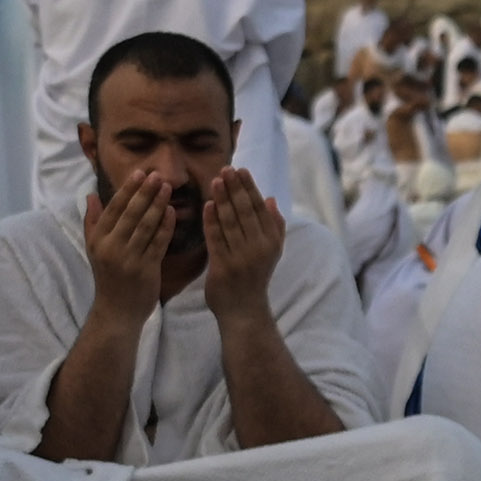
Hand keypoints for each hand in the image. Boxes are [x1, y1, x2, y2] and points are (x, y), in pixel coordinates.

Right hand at [80, 168, 181, 310]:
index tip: (139, 173)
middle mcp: (112, 247)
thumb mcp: (94, 249)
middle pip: (131, 214)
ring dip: (158, 205)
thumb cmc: (107, 276)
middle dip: (145, 193)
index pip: (113, 209)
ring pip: (147, 226)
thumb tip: (90, 195)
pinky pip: (159, 243)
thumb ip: (92, 221)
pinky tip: (172, 211)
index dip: (127, 190)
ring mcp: (130, 259)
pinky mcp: (147, 269)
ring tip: (167, 188)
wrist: (117, 310)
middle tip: (158, 175)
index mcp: (99, 240)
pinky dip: (166, 226)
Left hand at [195, 169, 284, 312]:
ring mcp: (241, 257)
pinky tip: (206, 205)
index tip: (240, 170)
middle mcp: (259, 248)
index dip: (249, 188)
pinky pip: (216, 239)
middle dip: (235, 188)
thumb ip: (274, 226)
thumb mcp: (272, 252)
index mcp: (271, 241)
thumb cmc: (255, 278)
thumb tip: (271, 199)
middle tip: (225, 169)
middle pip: (245, 212)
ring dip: (222, 199)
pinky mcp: (223, 266)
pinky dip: (211, 221)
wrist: (244, 311)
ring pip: (230, 222)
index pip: (260, 208)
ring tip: (215, 180)